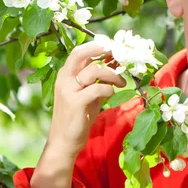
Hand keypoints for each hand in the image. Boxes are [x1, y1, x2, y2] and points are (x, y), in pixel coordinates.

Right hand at [48, 42, 125, 158]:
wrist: (65, 141)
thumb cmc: (79, 116)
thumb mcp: (88, 92)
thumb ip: (97, 78)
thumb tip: (115, 62)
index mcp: (66, 74)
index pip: (79, 52)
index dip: (97, 46)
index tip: (114, 47)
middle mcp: (64, 79)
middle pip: (81, 53)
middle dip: (102, 49)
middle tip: (119, 54)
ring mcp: (68, 90)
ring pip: (94, 70)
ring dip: (113, 74)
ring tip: (122, 82)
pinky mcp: (75, 103)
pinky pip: (97, 88)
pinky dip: (109, 89)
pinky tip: (111, 94)